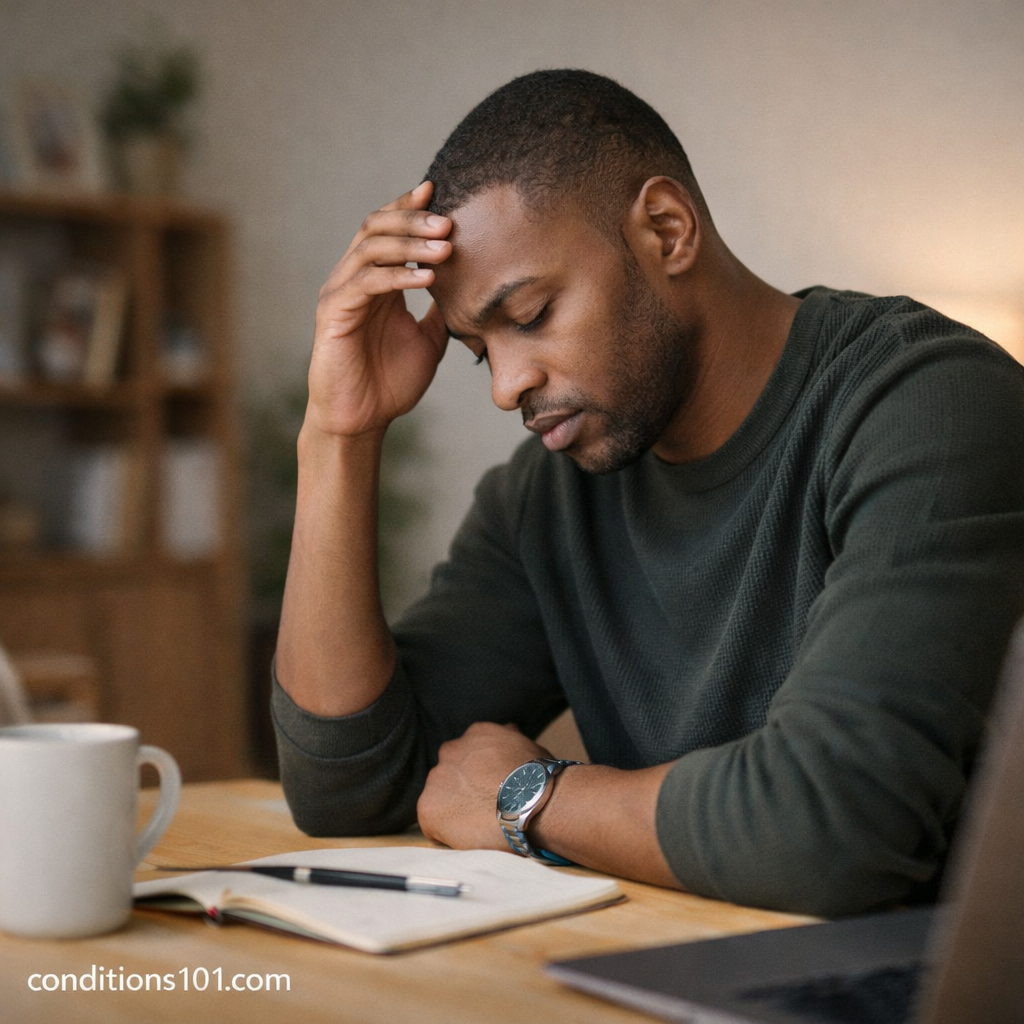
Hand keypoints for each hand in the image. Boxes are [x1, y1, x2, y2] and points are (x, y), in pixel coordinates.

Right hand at [306, 181, 451, 437]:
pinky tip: (427, 279)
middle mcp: (353, 279)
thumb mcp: (428, 339)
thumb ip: (441, 309)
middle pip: (377, 227)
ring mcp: (340, 294)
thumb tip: (468, 287)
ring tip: (445, 247)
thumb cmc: (391, 382)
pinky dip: (397, 276)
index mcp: (374, 281)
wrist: (363, 420)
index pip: (387, 229)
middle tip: (449, 221)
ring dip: (410, 244)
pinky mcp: (333, 314)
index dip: (409, 208)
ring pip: (370, 248)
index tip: (440, 191)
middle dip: (414, 220)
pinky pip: (365, 283)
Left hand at [416, 722, 550, 850]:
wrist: (532, 803)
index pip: (467, 754)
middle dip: (462, 790)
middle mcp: (451, 751)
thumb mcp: (526, 746)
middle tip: (483, 808)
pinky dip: (446, 832)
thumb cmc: (538, 779)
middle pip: (449, 774)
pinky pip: (432, 824)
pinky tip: (470, 835)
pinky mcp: (428, 808)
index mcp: (475, 734)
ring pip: (439, 798)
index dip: (477, 775)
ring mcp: (437, 779)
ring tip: (479, 825)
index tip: (489, 788)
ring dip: (454, 810)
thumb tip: (509, 730)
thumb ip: (509, 740)